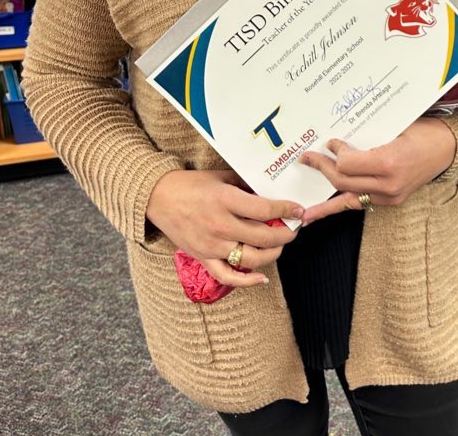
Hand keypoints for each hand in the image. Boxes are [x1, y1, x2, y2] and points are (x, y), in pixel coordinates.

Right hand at [146, 169, 303, 287]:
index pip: (264, 210)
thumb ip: (245, 186)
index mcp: (225, 200)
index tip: (298, 210)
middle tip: (294, 228)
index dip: (286, 211)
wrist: (159, 197)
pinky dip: (247, 281)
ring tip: (281, 245)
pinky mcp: (203, 258)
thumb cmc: (191, 184)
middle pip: (263, 237)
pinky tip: (261, 278)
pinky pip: (228, 277)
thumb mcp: (222, 177)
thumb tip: (271, 192)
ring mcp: (211, 245)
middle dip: (285, 234)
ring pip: (252, 258)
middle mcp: (220, 225)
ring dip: (273, 253)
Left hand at [299, 118, 456, 224]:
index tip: (331, 142)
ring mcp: (390, 196)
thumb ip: (365, 137)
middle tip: (308, 158)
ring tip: (304, 211)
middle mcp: (388, 184)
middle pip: (343, 181)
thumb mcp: (393, 128)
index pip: (347, 164)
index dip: (335, 152)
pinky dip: (338, 208)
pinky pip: (358, 204)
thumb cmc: (422, 131)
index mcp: (389, 162)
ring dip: (324, 200)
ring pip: (347, 199)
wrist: (447, 147)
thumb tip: (337, 140)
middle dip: (323, 168)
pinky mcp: (390, 202)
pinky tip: (319, 215)